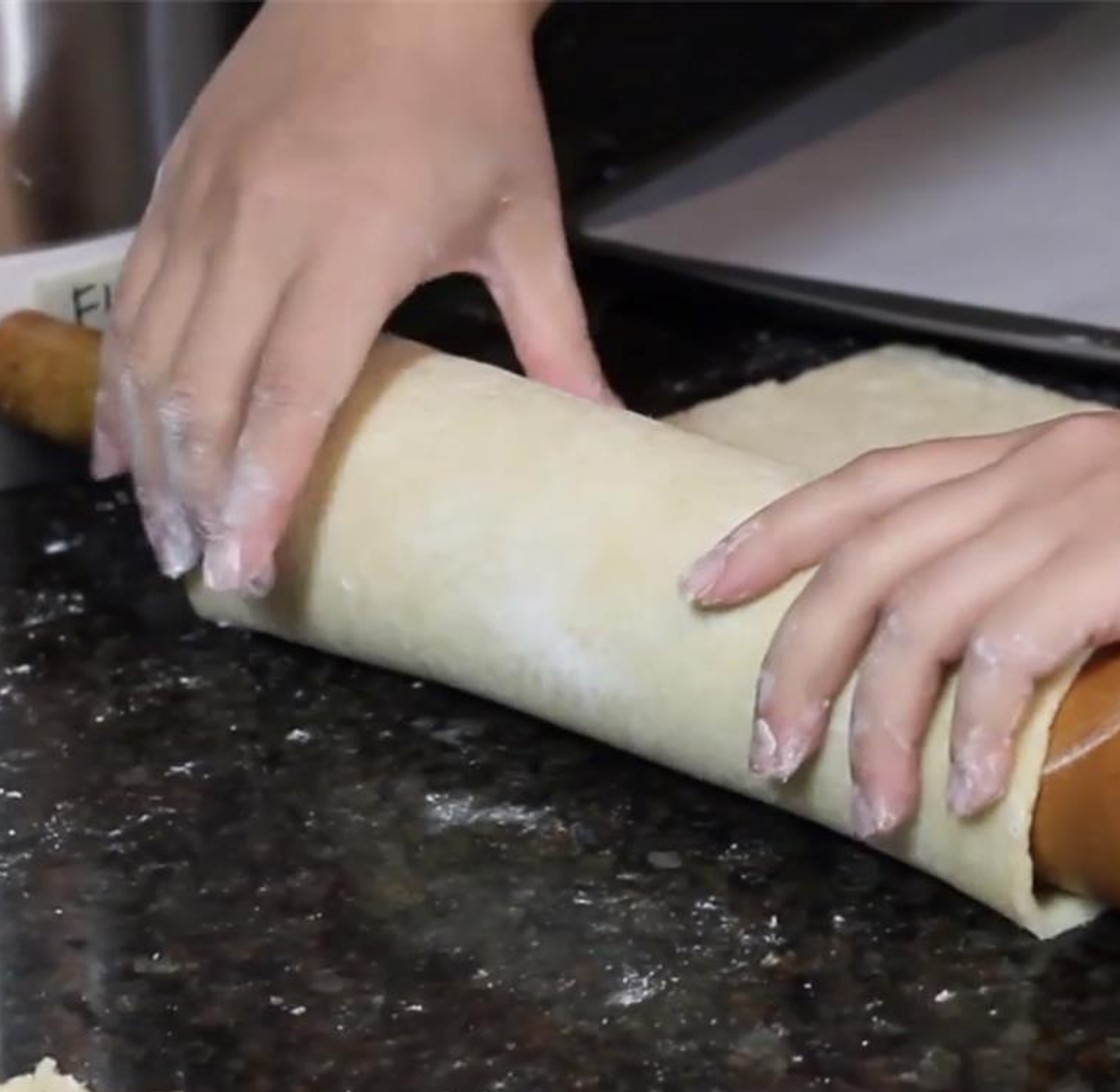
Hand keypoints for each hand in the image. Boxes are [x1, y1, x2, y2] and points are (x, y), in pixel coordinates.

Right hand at [93, 0, 609, 593]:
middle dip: (196, 494)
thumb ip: (557, 337)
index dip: (261, 492)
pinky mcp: (177, 185)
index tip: (245, 568)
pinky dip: (119, 379)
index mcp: (350, 243)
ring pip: (150, 350)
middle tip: (203, 572)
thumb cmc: (468, 98)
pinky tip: (120, 441)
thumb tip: (606, 424)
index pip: (289, 394)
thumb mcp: (524, 224)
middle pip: (203, 389)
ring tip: (163, 529)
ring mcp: (204, 203)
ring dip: (149, 451)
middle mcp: (258, 228)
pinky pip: (131, 300)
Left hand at [680, 411, 1119, 832]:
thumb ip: (1052, 579)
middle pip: (867, 556)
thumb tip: (978, 675)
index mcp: (1031, 457)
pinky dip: (976, 726)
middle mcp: (1040, 467)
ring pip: (923, 611)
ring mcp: (1085, 504)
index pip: (868, 485)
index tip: (704, 585)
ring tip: (864, 805)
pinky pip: (1014, 645)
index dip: (775, 534)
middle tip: (770, 747)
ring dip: (876, 720)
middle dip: (797, 656)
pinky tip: (965, 790)